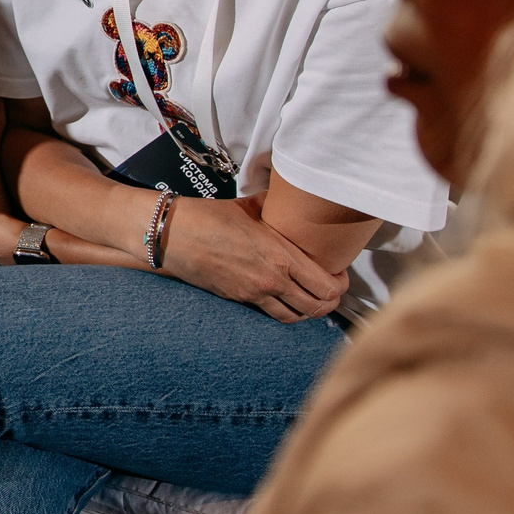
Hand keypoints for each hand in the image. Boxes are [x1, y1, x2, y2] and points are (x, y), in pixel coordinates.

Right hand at [160, 196, 346, 322]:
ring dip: (309, 310)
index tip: (339, 274)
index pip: (327, 286)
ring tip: (311, 297)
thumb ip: (276, 206)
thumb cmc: (209, 217)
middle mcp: (272, 280)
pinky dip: (286, 311)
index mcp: (281, 256)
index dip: (340, 284)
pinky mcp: (240, 299)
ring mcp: (255, 293)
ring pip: (297, 317)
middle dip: (330, 301)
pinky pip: (272, 314)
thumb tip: (292, 196)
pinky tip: (286, 299)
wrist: (173, 235)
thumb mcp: (250, 205)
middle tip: (330, 288)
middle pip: (318, 307)